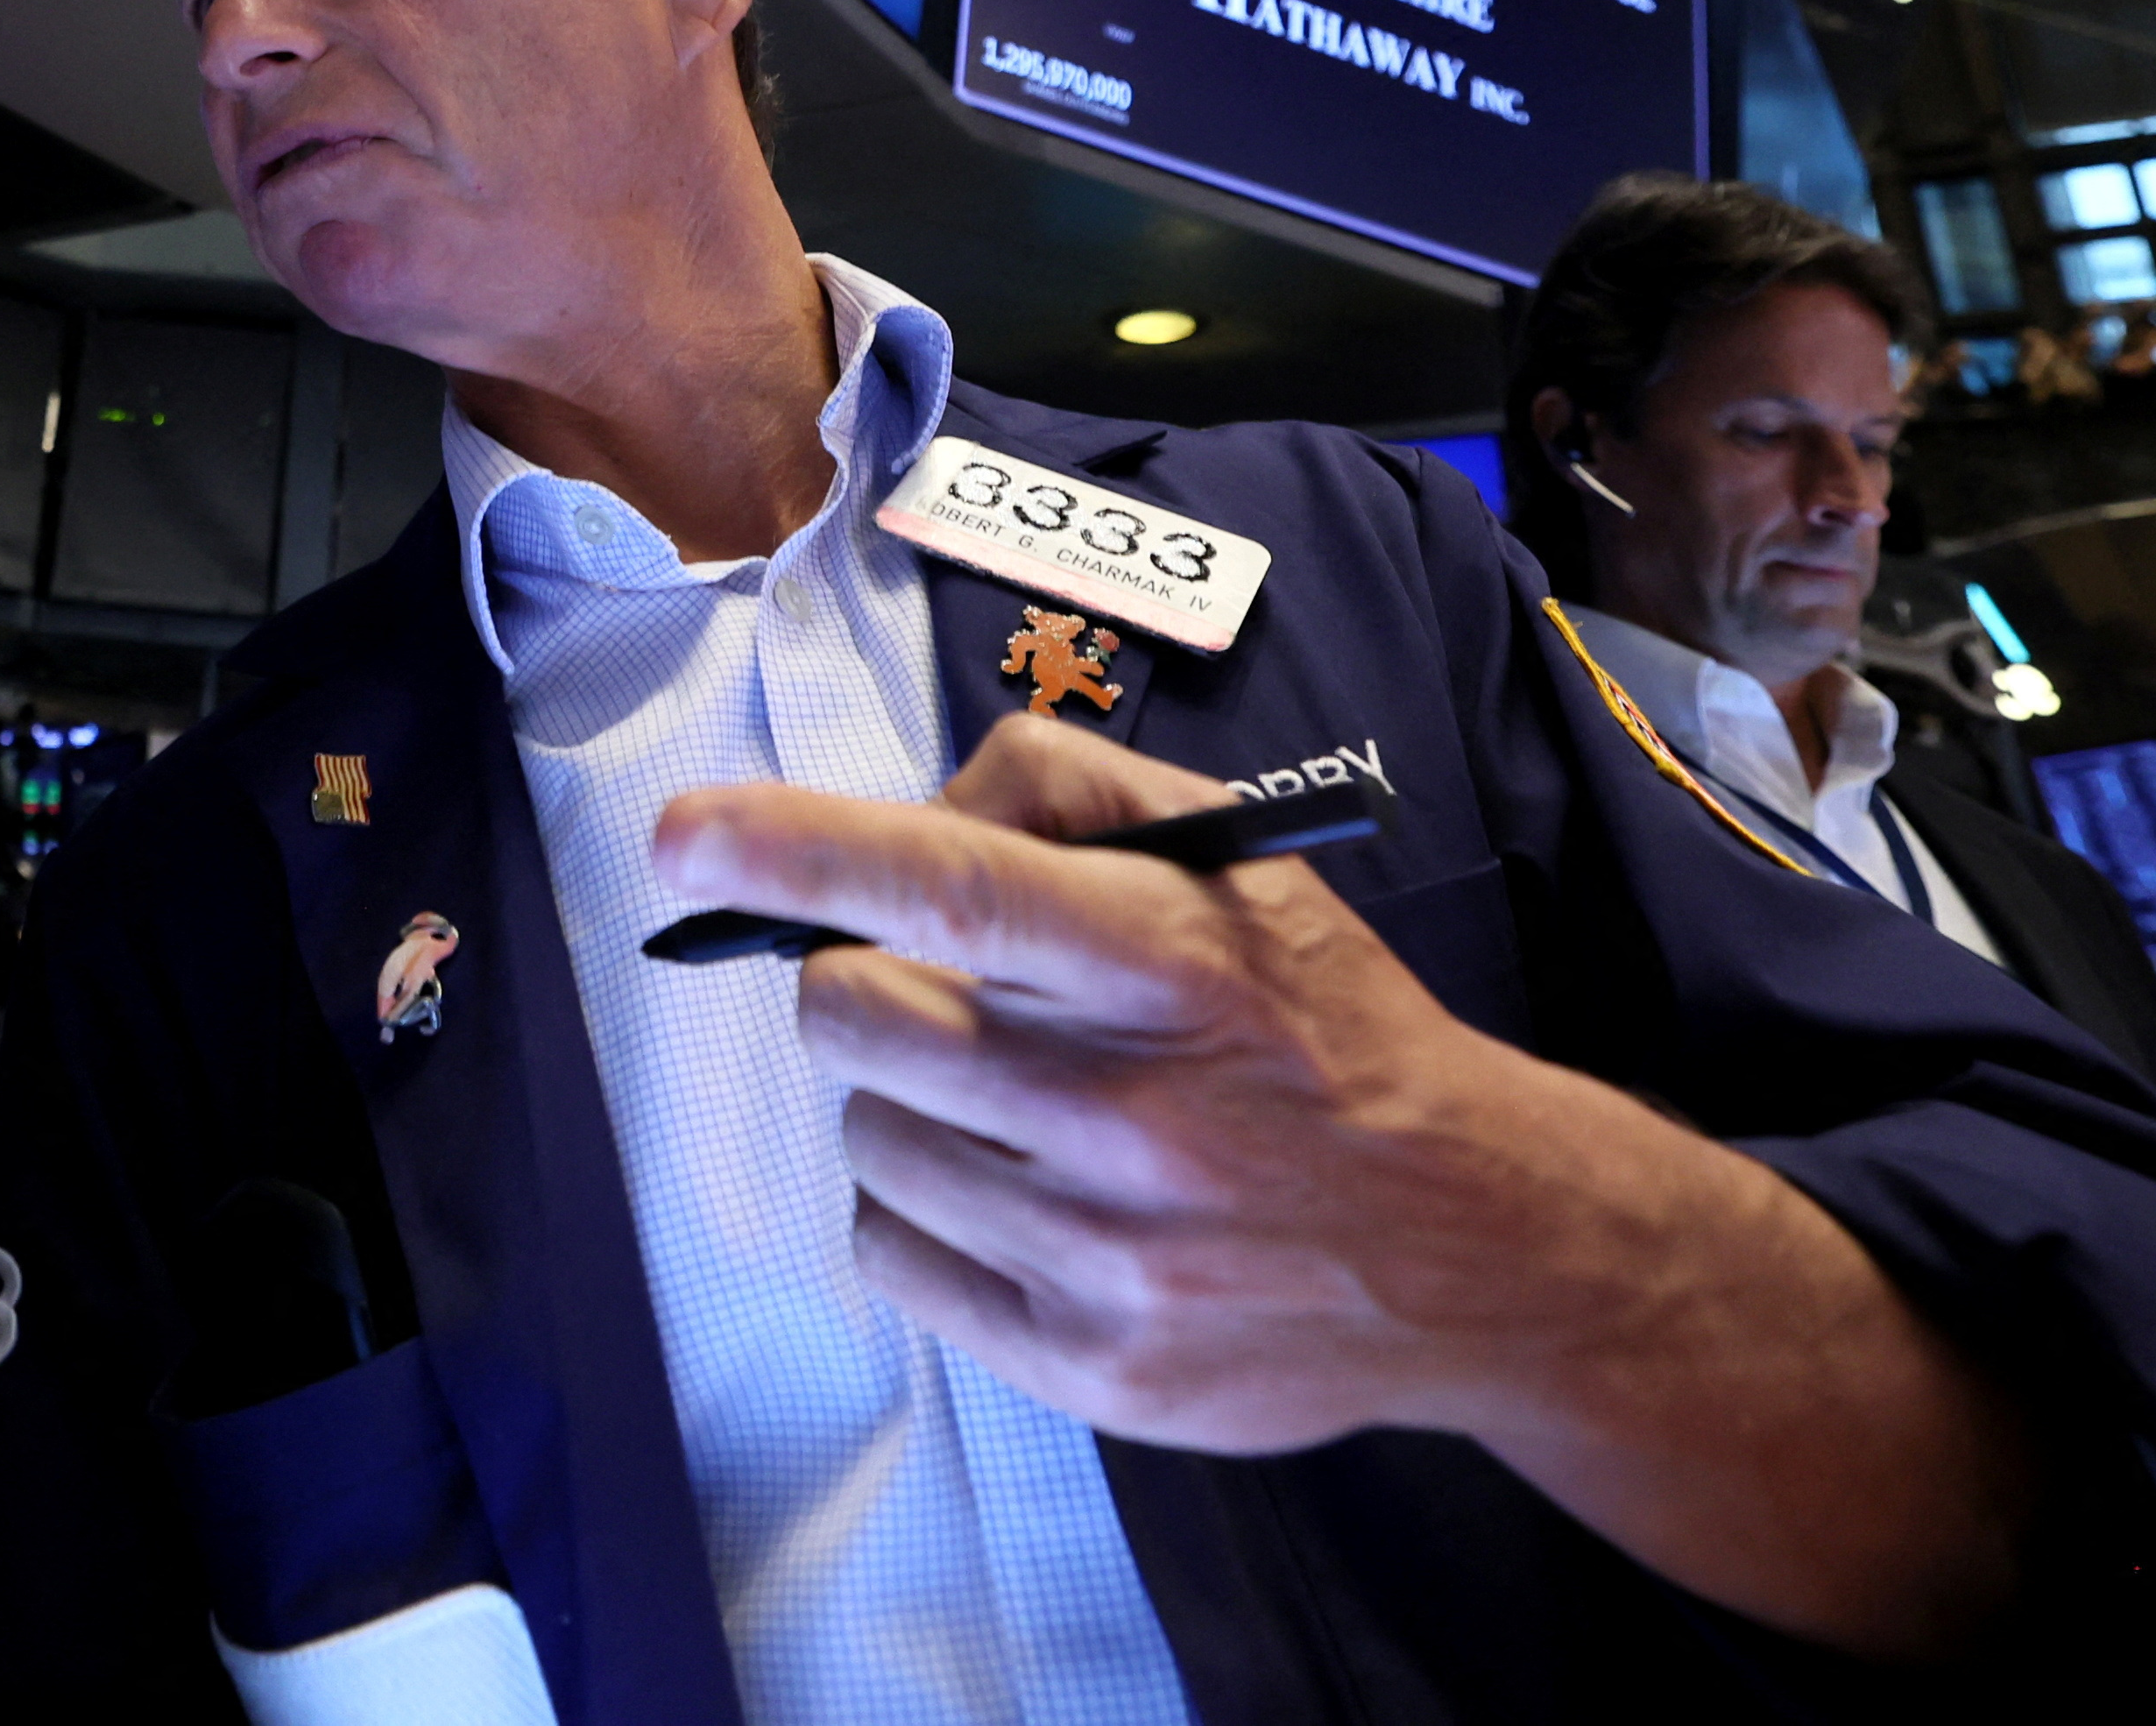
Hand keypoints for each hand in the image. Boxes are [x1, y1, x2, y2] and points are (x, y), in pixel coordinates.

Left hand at [648, 716, 2028, 1654]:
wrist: (1471, 1244)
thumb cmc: (1324, 1027)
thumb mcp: (1238, 863)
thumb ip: (1069, 793)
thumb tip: (909, 813)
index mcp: (1171, 960)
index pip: (946, 884)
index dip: (795, 850)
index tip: (685, 835)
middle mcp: (1133, 1107)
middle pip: (854, 1012)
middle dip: (861, 981)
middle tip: (944, 995)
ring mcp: (1107, 1249)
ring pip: (867, 1132)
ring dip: (910, 1100)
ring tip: (1024, 1106)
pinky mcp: (1089, 1362)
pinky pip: (895, 1254)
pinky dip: (924, 1209)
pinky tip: (1020, 1194)